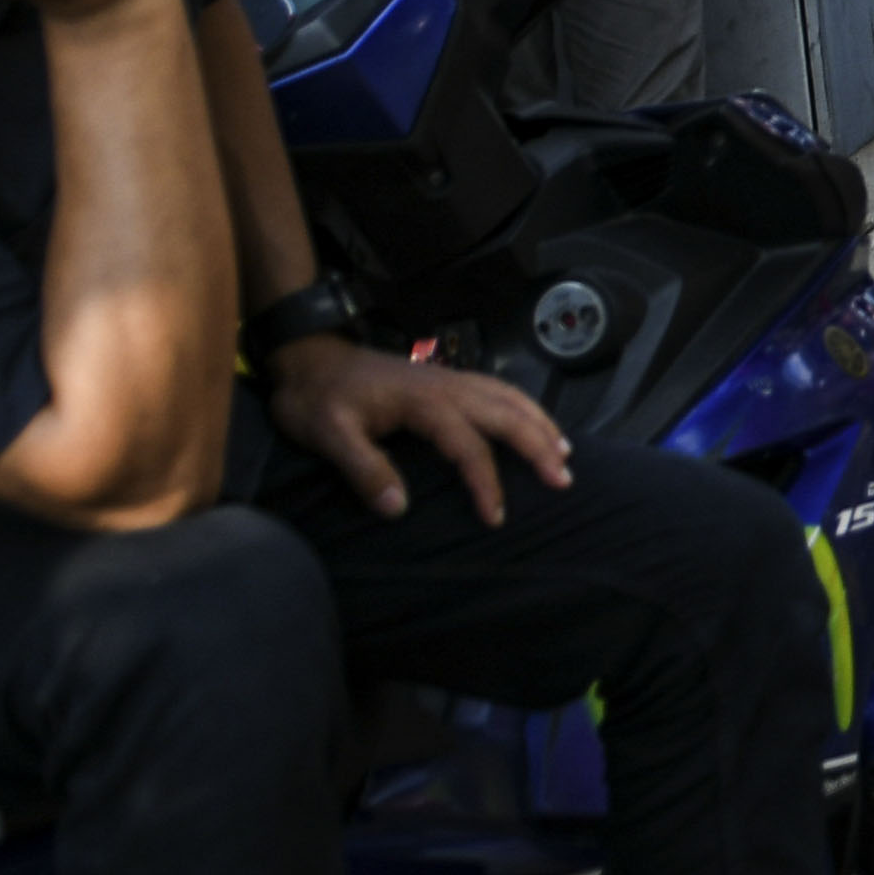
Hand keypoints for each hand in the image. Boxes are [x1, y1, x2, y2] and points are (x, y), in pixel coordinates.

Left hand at [268, 337, 573, 524]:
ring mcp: (448, 379)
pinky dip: (524, 407)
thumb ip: (363, 468)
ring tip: (565, 452)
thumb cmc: (316, 397)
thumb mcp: (328, 434)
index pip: (468, 445)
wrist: (308, 356)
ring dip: (540, 423)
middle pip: (506, 413)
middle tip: (563, 479)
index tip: (495, 518)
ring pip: (509, 397)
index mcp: (423, 401)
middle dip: (539, 445)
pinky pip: (498, 390)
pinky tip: (533, 422)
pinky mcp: (445, 380)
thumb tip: (398, 508)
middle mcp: (446, 386)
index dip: (485, 482)